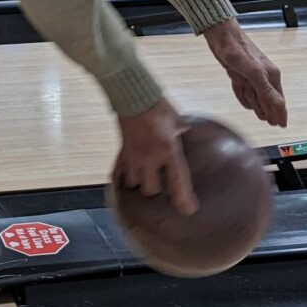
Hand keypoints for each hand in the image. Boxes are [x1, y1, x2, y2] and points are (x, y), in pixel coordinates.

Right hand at [113, 99, 196, 216]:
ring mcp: (132, 156)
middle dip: (156, 191)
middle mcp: (150, 157)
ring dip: (140, 184)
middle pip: (150, 189)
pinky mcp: (121, 152)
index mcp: (168, 149)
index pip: (178, 180)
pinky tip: (125, 181)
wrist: (133, 96)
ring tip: (145, 180)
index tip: (188, 210)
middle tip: (161, 186)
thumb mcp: (178, 121)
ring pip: (133, 183)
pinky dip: (121, 179)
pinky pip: (117, 173)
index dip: (184, 198)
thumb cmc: (158, 106)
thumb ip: (181, 133)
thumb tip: (187, 134)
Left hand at [204, 19, 286, 126]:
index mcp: (271, 76)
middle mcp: (264, 77)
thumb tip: (278, 106)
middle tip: (267, 119)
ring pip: (254, 96)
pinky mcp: (240, 75)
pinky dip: (240, 93)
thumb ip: (265, 90)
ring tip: (252, 100)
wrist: (221, 37)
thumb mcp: (253, 72)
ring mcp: (252, 76)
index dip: (279, 113)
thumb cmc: (237, 50)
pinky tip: (241, 93)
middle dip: (263, 108)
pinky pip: (243, 90)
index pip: (278, 100)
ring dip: (250, 99)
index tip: (280, 125)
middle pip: (266, 101)